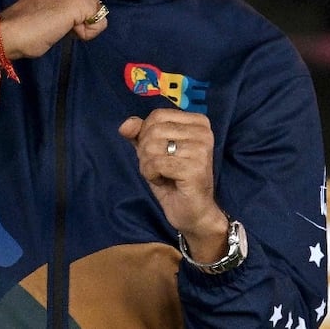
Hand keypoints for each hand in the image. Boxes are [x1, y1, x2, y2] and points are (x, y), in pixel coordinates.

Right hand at [0, 0, 107, 58]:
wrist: (14, 30)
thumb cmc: (28, 20)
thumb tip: (89, 11)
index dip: (71, 8)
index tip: (50, 10)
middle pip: (94, 0)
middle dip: (78, 16)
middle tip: (53, 19)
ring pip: (98, 13)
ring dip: (80, 25)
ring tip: (57, 23)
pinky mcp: (82, 1)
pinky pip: (99, 25)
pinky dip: (84, 33)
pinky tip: (64, 27)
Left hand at [118, 109, 228, 261]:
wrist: (192, 212)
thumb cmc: (174, 179)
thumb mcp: (153, 151)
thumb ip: (139, 133)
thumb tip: (125, 125)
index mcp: (198, 122)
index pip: (157, 115)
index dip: (146, 134)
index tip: (159, 152)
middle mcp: (204, 132)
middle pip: (153, 130)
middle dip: (146, 152)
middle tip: (159, 168)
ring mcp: (201, 149)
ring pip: (152, 147)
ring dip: (148, 165)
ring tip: (162, 175)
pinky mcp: (195, 168)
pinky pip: (156, 163)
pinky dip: (151, 175)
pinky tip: (164, 182)